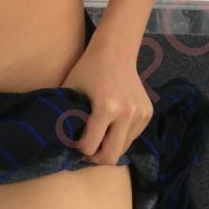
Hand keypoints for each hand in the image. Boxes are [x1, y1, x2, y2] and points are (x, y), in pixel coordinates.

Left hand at [60, 35, 153, 166]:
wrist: (116, 50)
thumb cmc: (89, 68)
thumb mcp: (71, 89)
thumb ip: (66, 114)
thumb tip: (59, 140)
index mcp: (107, 106)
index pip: (91, 146)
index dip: (79, 148)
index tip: (74, 142)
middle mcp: (128, 113)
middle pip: (111, 156)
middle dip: (96, 158)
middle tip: (87, 151)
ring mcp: (141, 114)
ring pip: (123, 149)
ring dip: (109, 147)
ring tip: (99, 136)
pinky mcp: (148, 113)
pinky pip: (132, 138)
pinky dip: (121, 137)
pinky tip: (112, 124)